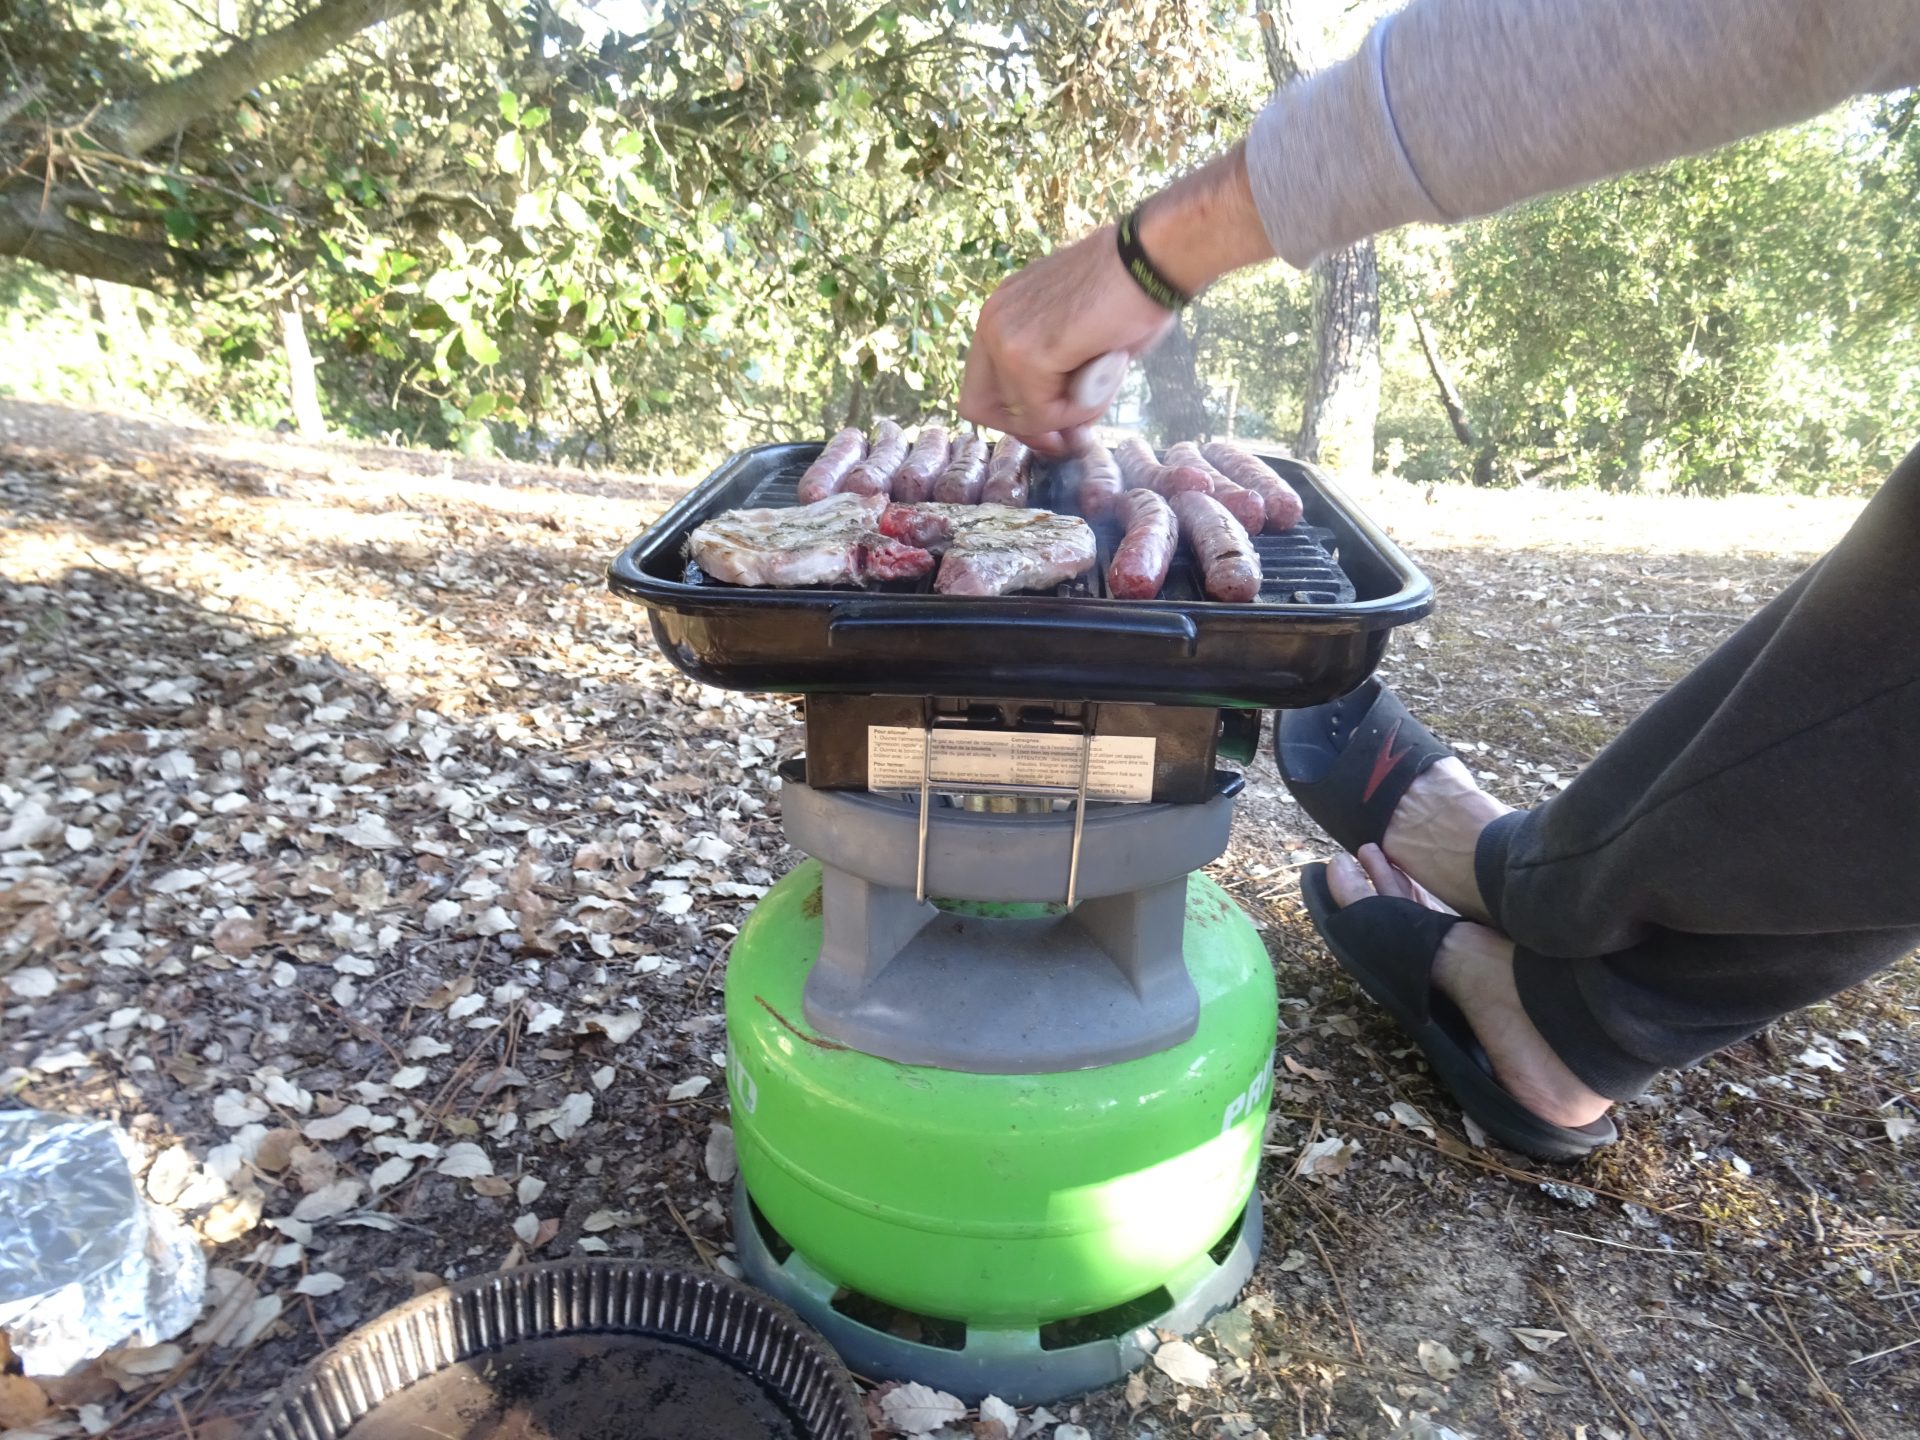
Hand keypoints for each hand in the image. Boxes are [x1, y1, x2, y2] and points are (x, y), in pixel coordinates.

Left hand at [957, 224, 1175, 455]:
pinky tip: (1106, 372)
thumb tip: (1062, 432)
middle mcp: (992, 320)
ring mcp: (1004, 336)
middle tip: (1069, 438)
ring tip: (1105, 377)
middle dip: (1029, 430)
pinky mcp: (1026, 354)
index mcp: (1002, 311)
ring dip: (1068, 414)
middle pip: (980, 407)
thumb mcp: (1080, 340)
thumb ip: (1060, 378)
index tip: (1056, 431)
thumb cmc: (1132, 291)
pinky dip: (1080, 408)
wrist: (1153, 258)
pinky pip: (1044, 412)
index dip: (1016, 416)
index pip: (982, 385)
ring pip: (1021, 415)